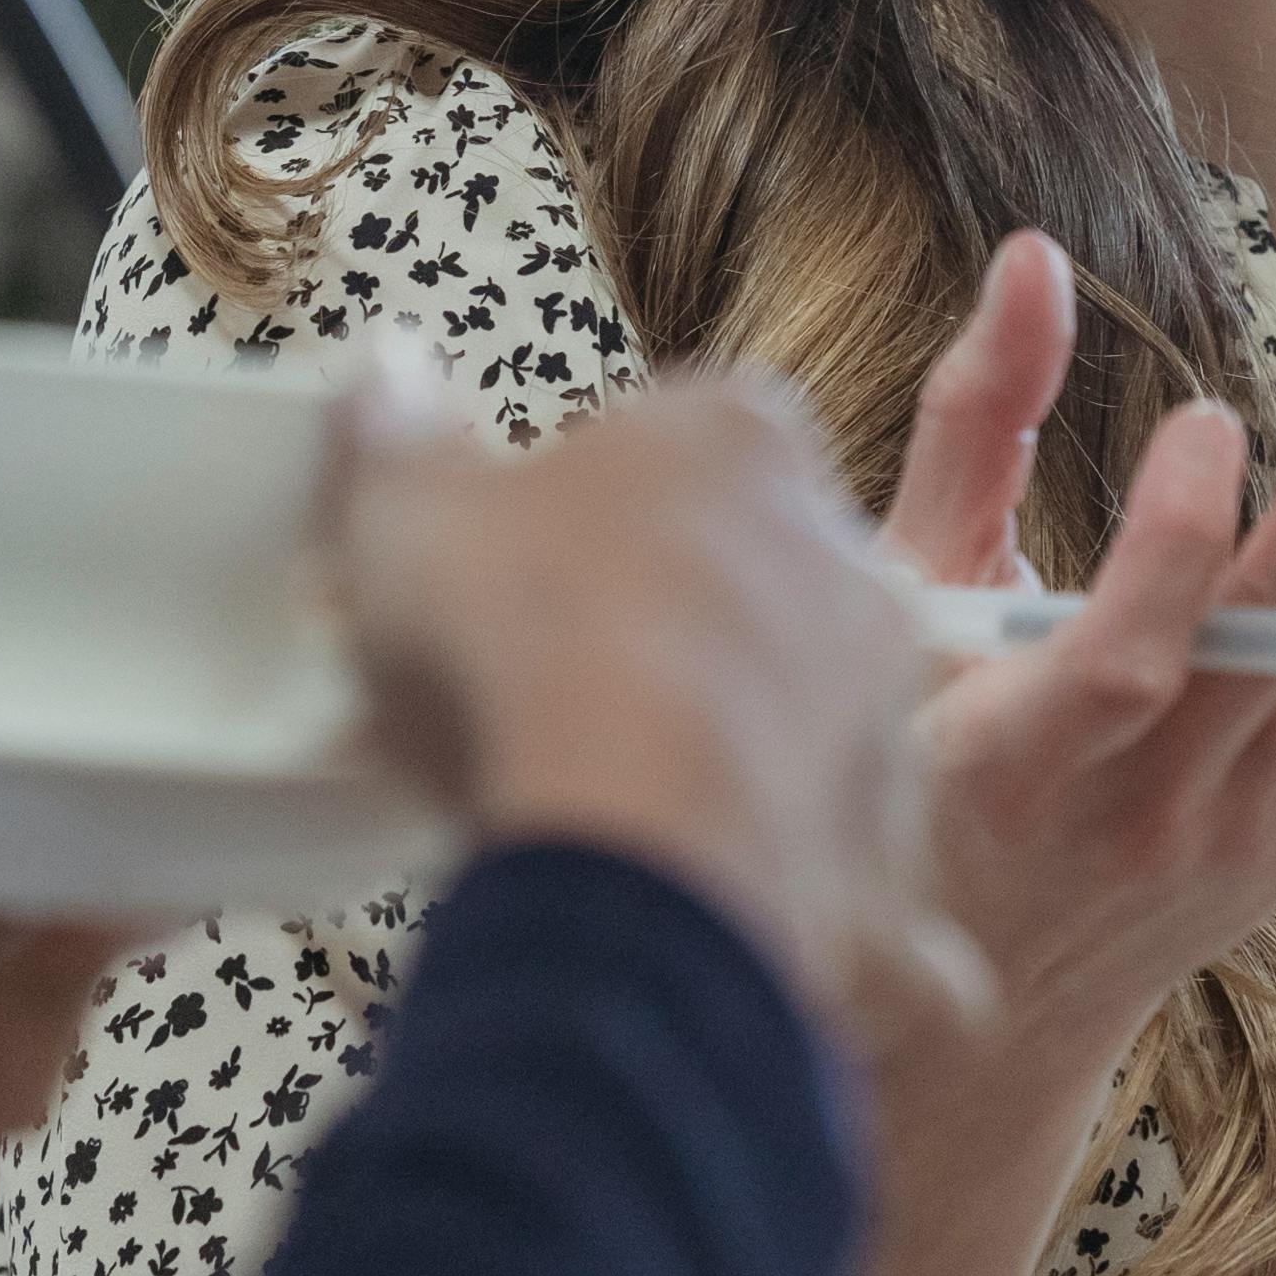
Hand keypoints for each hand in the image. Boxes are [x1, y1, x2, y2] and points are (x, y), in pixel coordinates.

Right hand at [319, 342, 972, 1040]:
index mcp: (739, 441)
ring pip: (788, 715)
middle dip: (651, 628)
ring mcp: (878, 701)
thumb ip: (397, 439)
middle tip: (533, 692)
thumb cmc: (534, 649)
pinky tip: (666, 898)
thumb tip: (387, 377)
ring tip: (585, 806)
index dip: (580, 506)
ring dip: (708, 748)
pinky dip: (756, 876)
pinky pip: (823, 856)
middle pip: (739, 576)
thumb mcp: (407, 513)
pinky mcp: (889, 844)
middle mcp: (839, 555)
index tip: (506, 566)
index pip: (674, 441)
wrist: (643, 842)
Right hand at [831, 231, 1275, 1275]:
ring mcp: (1240, 829)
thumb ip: (970, 425)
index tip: (1202, 421)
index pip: (1124, 658)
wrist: (988, 1014)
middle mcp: (1142, 809)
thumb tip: (1033, 260)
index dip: (1172, 545)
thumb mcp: (905, 603)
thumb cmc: (917, 768)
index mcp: (1017, 760)